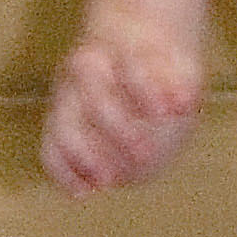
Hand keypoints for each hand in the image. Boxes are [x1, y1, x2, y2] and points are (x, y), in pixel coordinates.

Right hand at [40, 21, 202, 193]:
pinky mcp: (56, 121)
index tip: (171, 114)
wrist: (129, 48)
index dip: (148, 91)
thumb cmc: (161, 65)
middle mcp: (85, 67)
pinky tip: (82, 192)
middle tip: (147, 156)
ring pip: (63, 124)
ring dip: (84, 155)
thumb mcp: (181, 67)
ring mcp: (67, 94)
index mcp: (119, 44)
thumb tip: (186, 105)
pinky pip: (50, 148)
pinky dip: (61, 171)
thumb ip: (183, 85)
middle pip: (96, 97)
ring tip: (109, 180)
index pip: (131, 66)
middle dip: (121, 130)